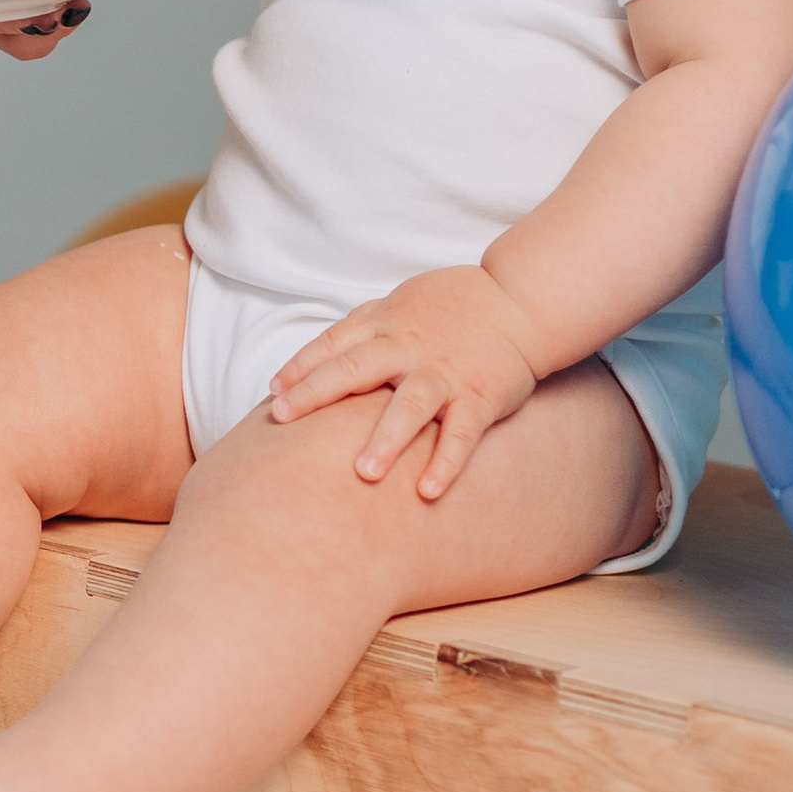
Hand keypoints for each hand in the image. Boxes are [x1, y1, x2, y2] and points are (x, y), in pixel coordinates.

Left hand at [266, 266, 546, 498]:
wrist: (519, 300)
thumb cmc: (448, 306)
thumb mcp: (396, 305)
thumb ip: (355, 333)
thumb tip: (301, 367)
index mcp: (385, 326)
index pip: (333, 345)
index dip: (301, 367)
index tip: (274, 393)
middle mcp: (409, 349)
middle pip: (356, 369)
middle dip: (316, 392)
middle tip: (282, 417)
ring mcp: (444, 374)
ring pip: (410, 406)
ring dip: (386, 439)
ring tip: (363, 473)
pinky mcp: (480, 397)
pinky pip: (462, 433)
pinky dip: (447, 462)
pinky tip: (427, 491)